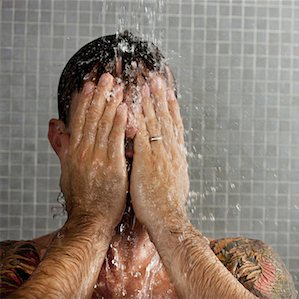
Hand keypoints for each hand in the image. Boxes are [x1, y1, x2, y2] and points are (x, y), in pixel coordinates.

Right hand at [59, 73, 127, 227]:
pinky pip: (115, 140)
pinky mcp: (111, 167)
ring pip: (103, 125)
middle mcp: (83, 153)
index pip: (78, 121)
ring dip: (110, 104)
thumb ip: (63, 147)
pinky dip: (119, 123)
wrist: (90, 221)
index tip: (89, 85)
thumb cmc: (82, 199)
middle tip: (105, 77)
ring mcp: (96, 159)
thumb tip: (55, 127)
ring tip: (116, 86)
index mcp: (73, 153)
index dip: (84, 101)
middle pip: (91, 118)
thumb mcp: (67, 171)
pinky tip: (124, 109)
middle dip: (98, 96)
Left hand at [130, 71, 188, 233]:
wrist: (169, 219)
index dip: (171, 109)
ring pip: (155, 123)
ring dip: (149, 102)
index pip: (175, 127)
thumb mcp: (176, 182)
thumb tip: (172, 163)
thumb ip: (172, 168)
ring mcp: (160, 154)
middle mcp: (171, 151)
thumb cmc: (169, 206)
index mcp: (177, 156)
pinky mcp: (148, 160)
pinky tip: (132, 107)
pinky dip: (138, 119)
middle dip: (161, 98)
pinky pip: (142, 134)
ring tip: (146, 85)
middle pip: (166, 119)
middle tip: (157, 79)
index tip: (168, 94)